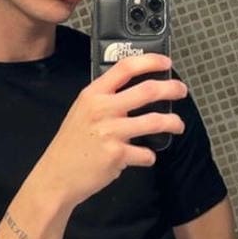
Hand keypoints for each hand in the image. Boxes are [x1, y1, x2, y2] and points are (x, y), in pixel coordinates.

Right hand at [36, 54, 186, 208]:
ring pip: (155, 121)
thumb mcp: (81, 111)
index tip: (166, 63)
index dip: (150, 61)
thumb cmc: (70, 145)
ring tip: (178, 125)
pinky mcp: (117, 154)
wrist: (56, 176)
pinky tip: (144, 156)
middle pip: (147, 90)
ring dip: (173, 122)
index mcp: (93, 94)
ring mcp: (110, 132)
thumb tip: (135, 90)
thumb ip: (104, 99)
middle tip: (181, 91)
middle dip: (171, 89)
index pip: (125, 68)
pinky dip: (149, 156)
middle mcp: (102, 109)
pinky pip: (146, 153)